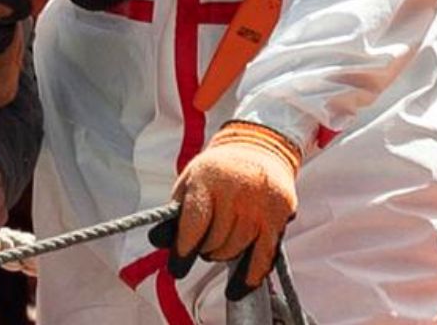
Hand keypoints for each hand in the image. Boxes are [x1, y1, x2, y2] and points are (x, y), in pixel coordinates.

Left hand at [154, 121, 299, 297]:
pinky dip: (249, 276)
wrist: (258, 149)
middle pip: (215, 241)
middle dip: (205, 249)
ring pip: (236, 250)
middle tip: (203, 245)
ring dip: (223, 256)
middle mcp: (234, 192)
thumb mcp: (190, 181)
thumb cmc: (217, 170)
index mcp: (206, 180)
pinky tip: (236, 288)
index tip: (177, 267)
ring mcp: (259, 205)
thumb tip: (157, 241)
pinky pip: (263, 257)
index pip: (194, 223)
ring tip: (219, 246)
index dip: (183, 250)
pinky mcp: (279, 216)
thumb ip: (175, 212)